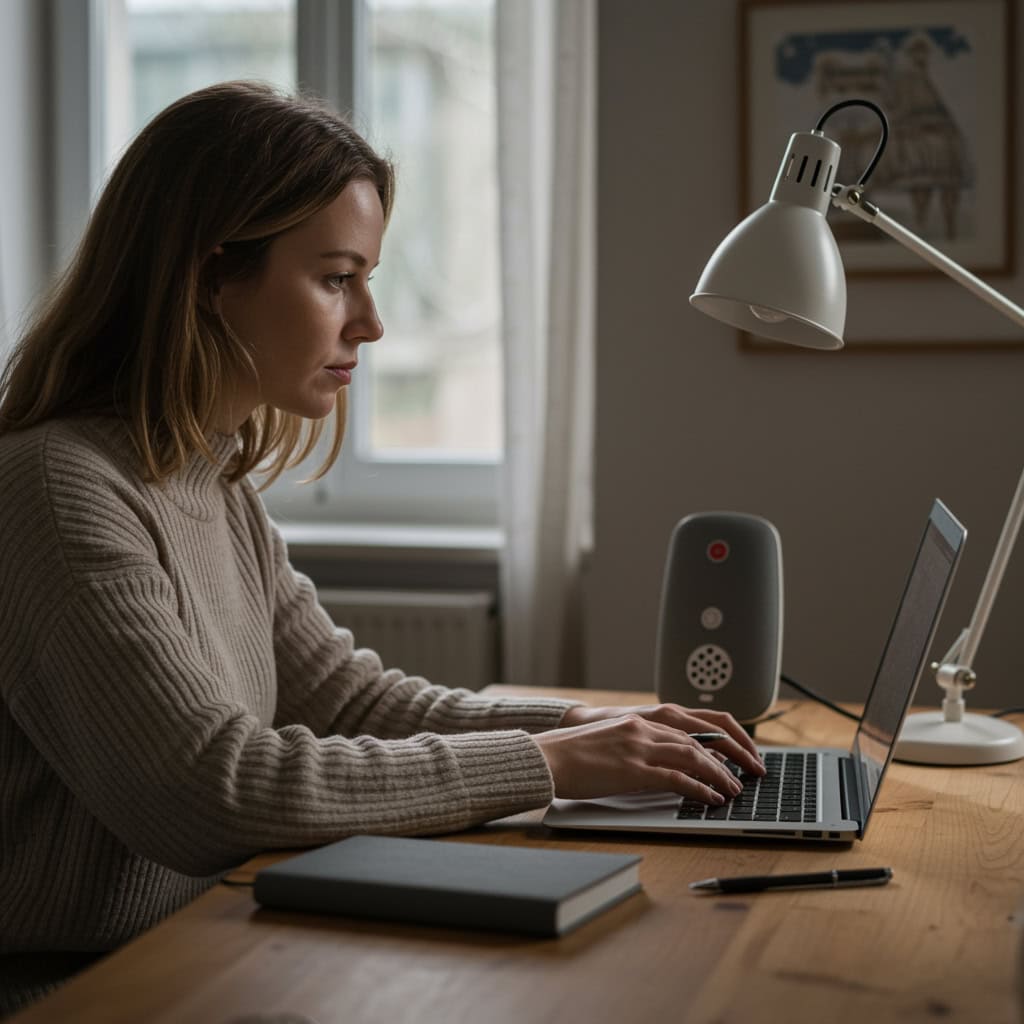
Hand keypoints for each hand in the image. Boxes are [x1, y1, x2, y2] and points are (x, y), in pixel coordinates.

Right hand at [534, 713, 747, 804]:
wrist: (546, 757)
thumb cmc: (570, 755)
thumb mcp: (609, 744)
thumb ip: (635, 748)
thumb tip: (660, 767)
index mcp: (637, 721)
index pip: (688, 728)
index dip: (715, 742)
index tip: (731, 756)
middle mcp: (643, 729)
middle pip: (698, 740)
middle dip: (727, 758)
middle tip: (744, 773)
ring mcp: (639, 748)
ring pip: (694, 757)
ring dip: (719, 775)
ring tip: (733, 790)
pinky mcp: (634, 769)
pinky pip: (677, 778)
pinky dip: (700, 788)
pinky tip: (711, 798)